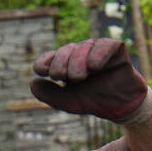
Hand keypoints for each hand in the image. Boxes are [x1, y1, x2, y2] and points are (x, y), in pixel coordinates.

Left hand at [30, 38, 151, 125]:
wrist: (118, 106)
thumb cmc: (91, 100)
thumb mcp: (66, 102)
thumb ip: (48, 94)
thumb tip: (32, 82)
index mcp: (65, 64)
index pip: (49, 58)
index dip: (44, 63)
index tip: (44, 72)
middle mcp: (80, 53)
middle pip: (64, 51)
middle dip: (61, 63)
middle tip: (65, 77)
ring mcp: (97, 49)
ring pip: (83, 47)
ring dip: (78, 61)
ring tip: (80, 77)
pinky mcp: (116, 48)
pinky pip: (105, 45)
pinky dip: (98, 54)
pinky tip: (94, 66)